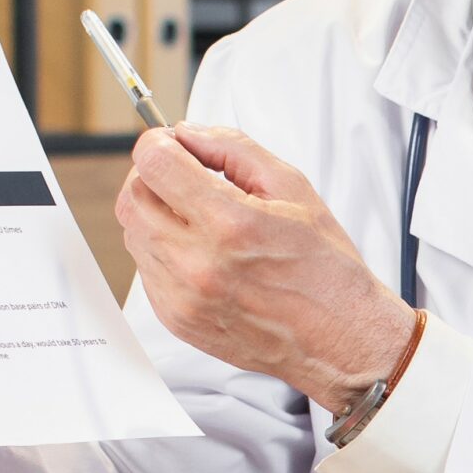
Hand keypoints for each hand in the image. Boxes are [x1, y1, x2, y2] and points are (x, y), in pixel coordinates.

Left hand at [117, 124, 414, 414]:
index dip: (159, 143)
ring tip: (200, 218)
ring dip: (156, 214)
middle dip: (153, 176)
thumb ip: (233, 148)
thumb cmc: (325, 269)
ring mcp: (182, 297)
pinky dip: (163, 250)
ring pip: (133, 233)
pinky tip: (202, 253)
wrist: (339, 338)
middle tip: (185, 176)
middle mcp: (198, 264)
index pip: (154, 164)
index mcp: (229, 224)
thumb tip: (188, 133)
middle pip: (132, 196)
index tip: (174, 146)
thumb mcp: (293, 188)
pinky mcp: (176, 320)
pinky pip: (145, 269)